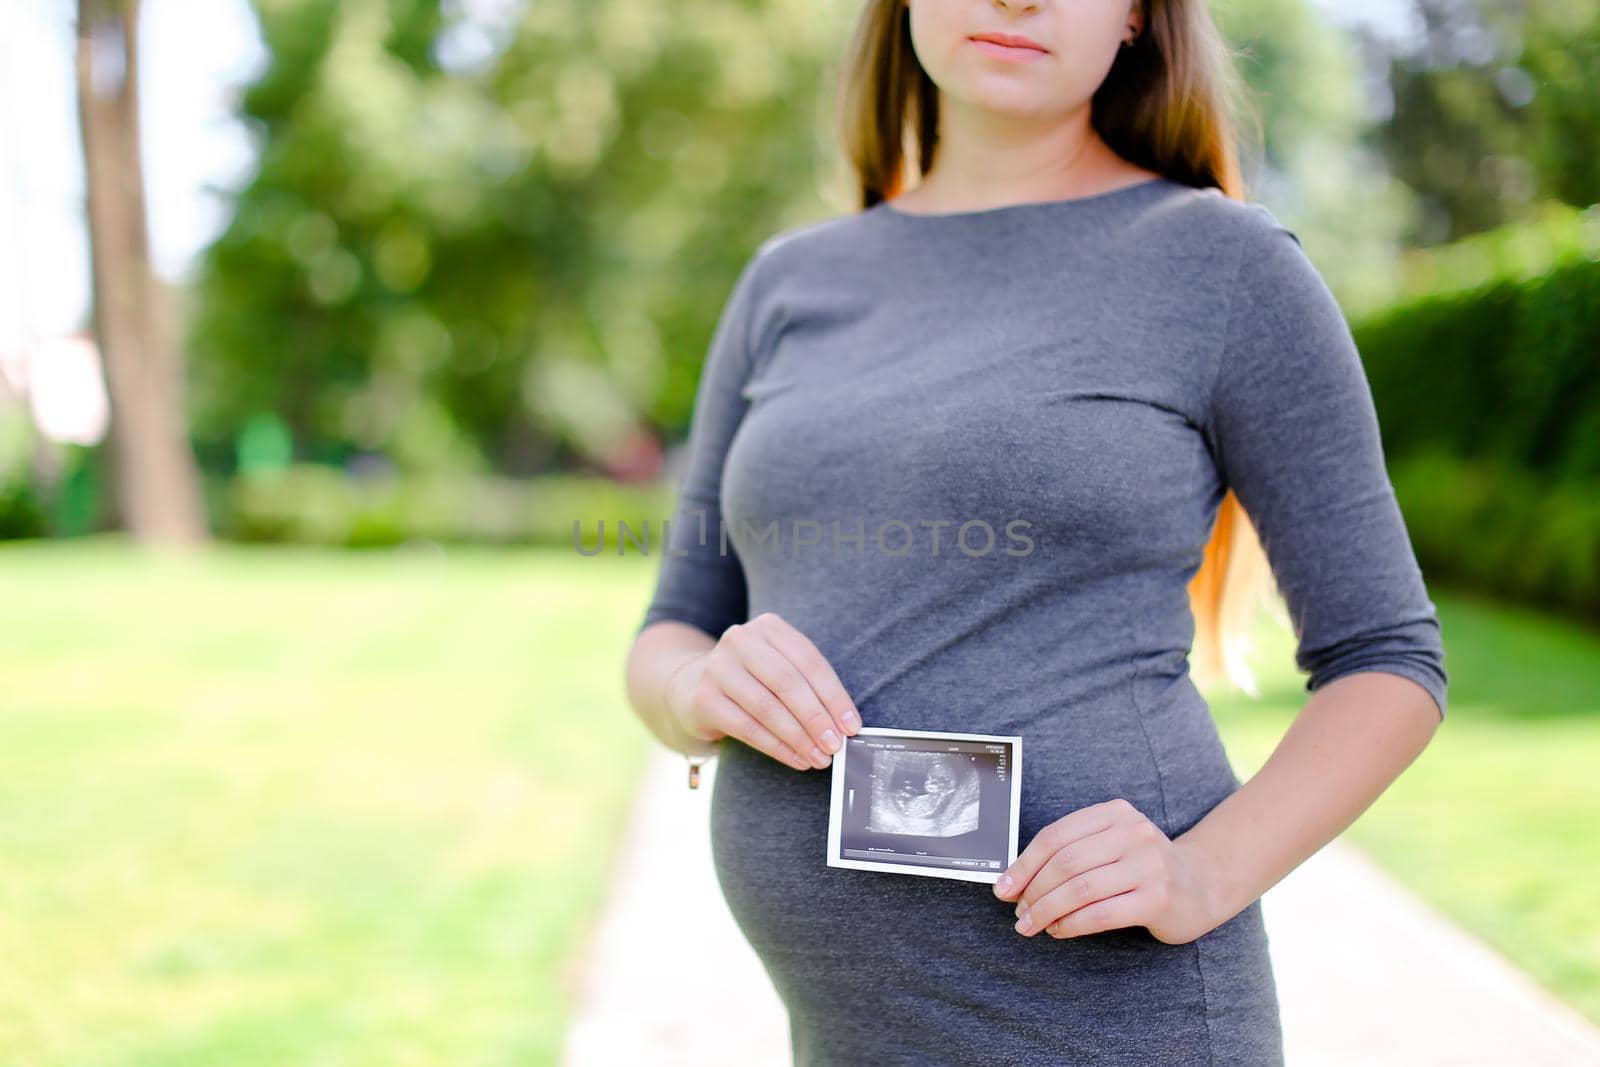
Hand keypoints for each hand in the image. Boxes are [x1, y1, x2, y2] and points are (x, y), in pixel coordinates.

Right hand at [664, 612, 862, 771]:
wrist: (693, 687)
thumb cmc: (753, 680)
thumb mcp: (780, 668)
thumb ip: (809, 688)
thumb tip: (844, 726)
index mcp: (768, 627)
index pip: (809, 661)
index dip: (834, 696)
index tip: (852, 725)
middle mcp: (740, 640)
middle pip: (788, 683)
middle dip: (817, 718)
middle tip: (836, 745)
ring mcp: (718, 668)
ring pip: (768, 708)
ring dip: (799, 738)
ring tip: (819, 758)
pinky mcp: (704, 698)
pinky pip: (748, 728)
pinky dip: (777, 747)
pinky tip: (796, 759)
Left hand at [992, 798, 1219, 944]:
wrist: (1202, 884)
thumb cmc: (1142, 867)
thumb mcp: (1111, 845)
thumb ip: (1071, 853)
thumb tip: (1015, 880)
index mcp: (1114, 813)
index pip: (1056, 836)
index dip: (1024, 864)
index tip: (1003, 888)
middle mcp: (1133, 832)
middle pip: (1065, 862)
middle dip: (1033, 891)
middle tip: (1018, 913)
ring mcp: (1149, 864)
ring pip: (1079, 889)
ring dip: (1047, 911)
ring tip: (1031, 925)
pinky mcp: (1158, 898)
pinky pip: (1100, 913)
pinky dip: (1071, 924)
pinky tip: (1059, 930)